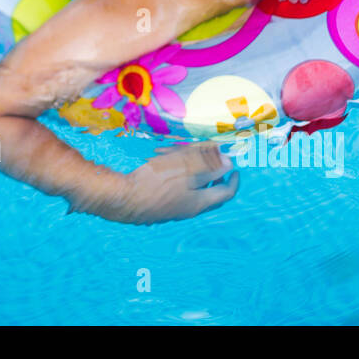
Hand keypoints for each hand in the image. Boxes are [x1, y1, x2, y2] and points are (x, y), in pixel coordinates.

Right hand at [99, 141, 239, 224]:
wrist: (122, 199)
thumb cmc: (156, 182)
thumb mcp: (186, 168)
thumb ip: (210, 165)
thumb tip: (229, 164)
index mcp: (199, 201)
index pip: (225, 192)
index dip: (233, 180)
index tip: (236, 168)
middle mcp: (188, 208)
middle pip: (206, 189)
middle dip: (209, 169)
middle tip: (208, 155)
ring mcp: (172, 208)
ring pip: (188, 184)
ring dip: (186, 166)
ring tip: (174, 150)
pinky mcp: (158, 203)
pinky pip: (174, 186)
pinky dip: (173, 172)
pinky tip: (160, 159)